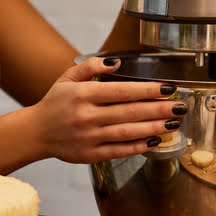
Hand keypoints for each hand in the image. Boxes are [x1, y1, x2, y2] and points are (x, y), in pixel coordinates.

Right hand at [31, 56, 186, 163]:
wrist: (35, 133)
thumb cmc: (55, 104)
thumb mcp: (67, 78)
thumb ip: (91, 66)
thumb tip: (116, 61)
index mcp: (83, 94)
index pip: (122, 91)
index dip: (148, 90)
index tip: (168, 88)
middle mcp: (87, 116)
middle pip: (130, 112)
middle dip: (159, 109)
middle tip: (180, 106)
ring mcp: (89, 137)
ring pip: (128, 132)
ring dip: (154, 127)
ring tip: (173, 123)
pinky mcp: (90, 154)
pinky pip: (119, 150)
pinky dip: (138, 146)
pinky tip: (154, 141)